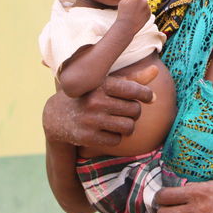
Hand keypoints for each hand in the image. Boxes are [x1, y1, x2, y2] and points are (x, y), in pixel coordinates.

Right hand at [42, 65, 157, 147]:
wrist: (56, 115)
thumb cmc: (88, 95)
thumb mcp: (106, 83)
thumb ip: (132, 78)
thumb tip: (156, 72)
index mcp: (101, 84)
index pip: (135, 90)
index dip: (147, 95)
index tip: (149, 98)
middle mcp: (95, 101)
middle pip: (135, 110)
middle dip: (134, 112)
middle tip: (124, 111)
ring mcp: (91, 120)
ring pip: (129, 127)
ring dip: (127, 126)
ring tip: (117, 121)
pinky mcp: (87, 137)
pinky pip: (117, 141)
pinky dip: (115, 137)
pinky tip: (105, 131)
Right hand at [116, 0, 149, 32]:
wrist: (127, 26)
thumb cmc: (123, 13)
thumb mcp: (123, 1)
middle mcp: (143, 0)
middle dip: (137, 1)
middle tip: (131, 8)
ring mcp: (147, 7)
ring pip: (143, 5)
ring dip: (140, 7)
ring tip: (133, 14)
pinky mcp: (149, 13)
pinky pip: (146, 10)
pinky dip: (142, 13)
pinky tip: (137, 17)